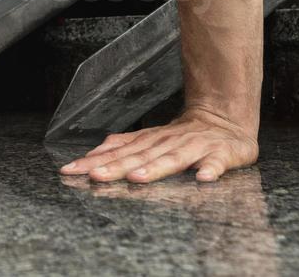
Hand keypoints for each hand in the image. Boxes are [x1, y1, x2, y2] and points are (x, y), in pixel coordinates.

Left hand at [57, 107, 257, 182]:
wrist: (226, 119)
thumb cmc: (186, 136)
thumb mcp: (153, 138)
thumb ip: (127, 145)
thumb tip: (96, 151)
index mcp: (152, 141)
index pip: (120, 152)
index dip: (96, 161)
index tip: (72, 170)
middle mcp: (169, 143)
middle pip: (140, 156)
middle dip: (117, 167)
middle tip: (95, 176)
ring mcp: (195, 148)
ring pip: (173, 159)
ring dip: (155, 168)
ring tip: (137, 178)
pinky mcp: (221, 155)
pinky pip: (216, 163)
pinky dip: (210, 169)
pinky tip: (203, 178)